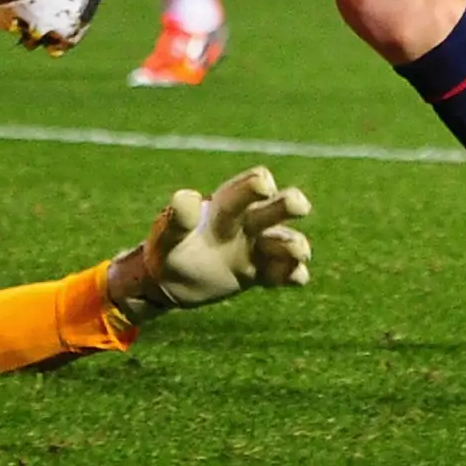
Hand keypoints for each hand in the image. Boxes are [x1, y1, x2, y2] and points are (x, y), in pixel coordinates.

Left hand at [107, 166, 312, 320]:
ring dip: (295, 244)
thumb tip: (188, 196)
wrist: (170, 281)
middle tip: (299, 206)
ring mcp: (256, 248)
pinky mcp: (261, 274)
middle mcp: (247, 223)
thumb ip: (176, 219)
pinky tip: (294, 277)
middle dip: (291, 202)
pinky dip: (294, 274)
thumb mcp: (166, 236)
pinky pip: (286, 272)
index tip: (264, 189)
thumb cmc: (167, 250)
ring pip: (286, 240)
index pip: (248, 185)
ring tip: (295, 252)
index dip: (258, 184)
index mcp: (225, 206)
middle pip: (277, 206)